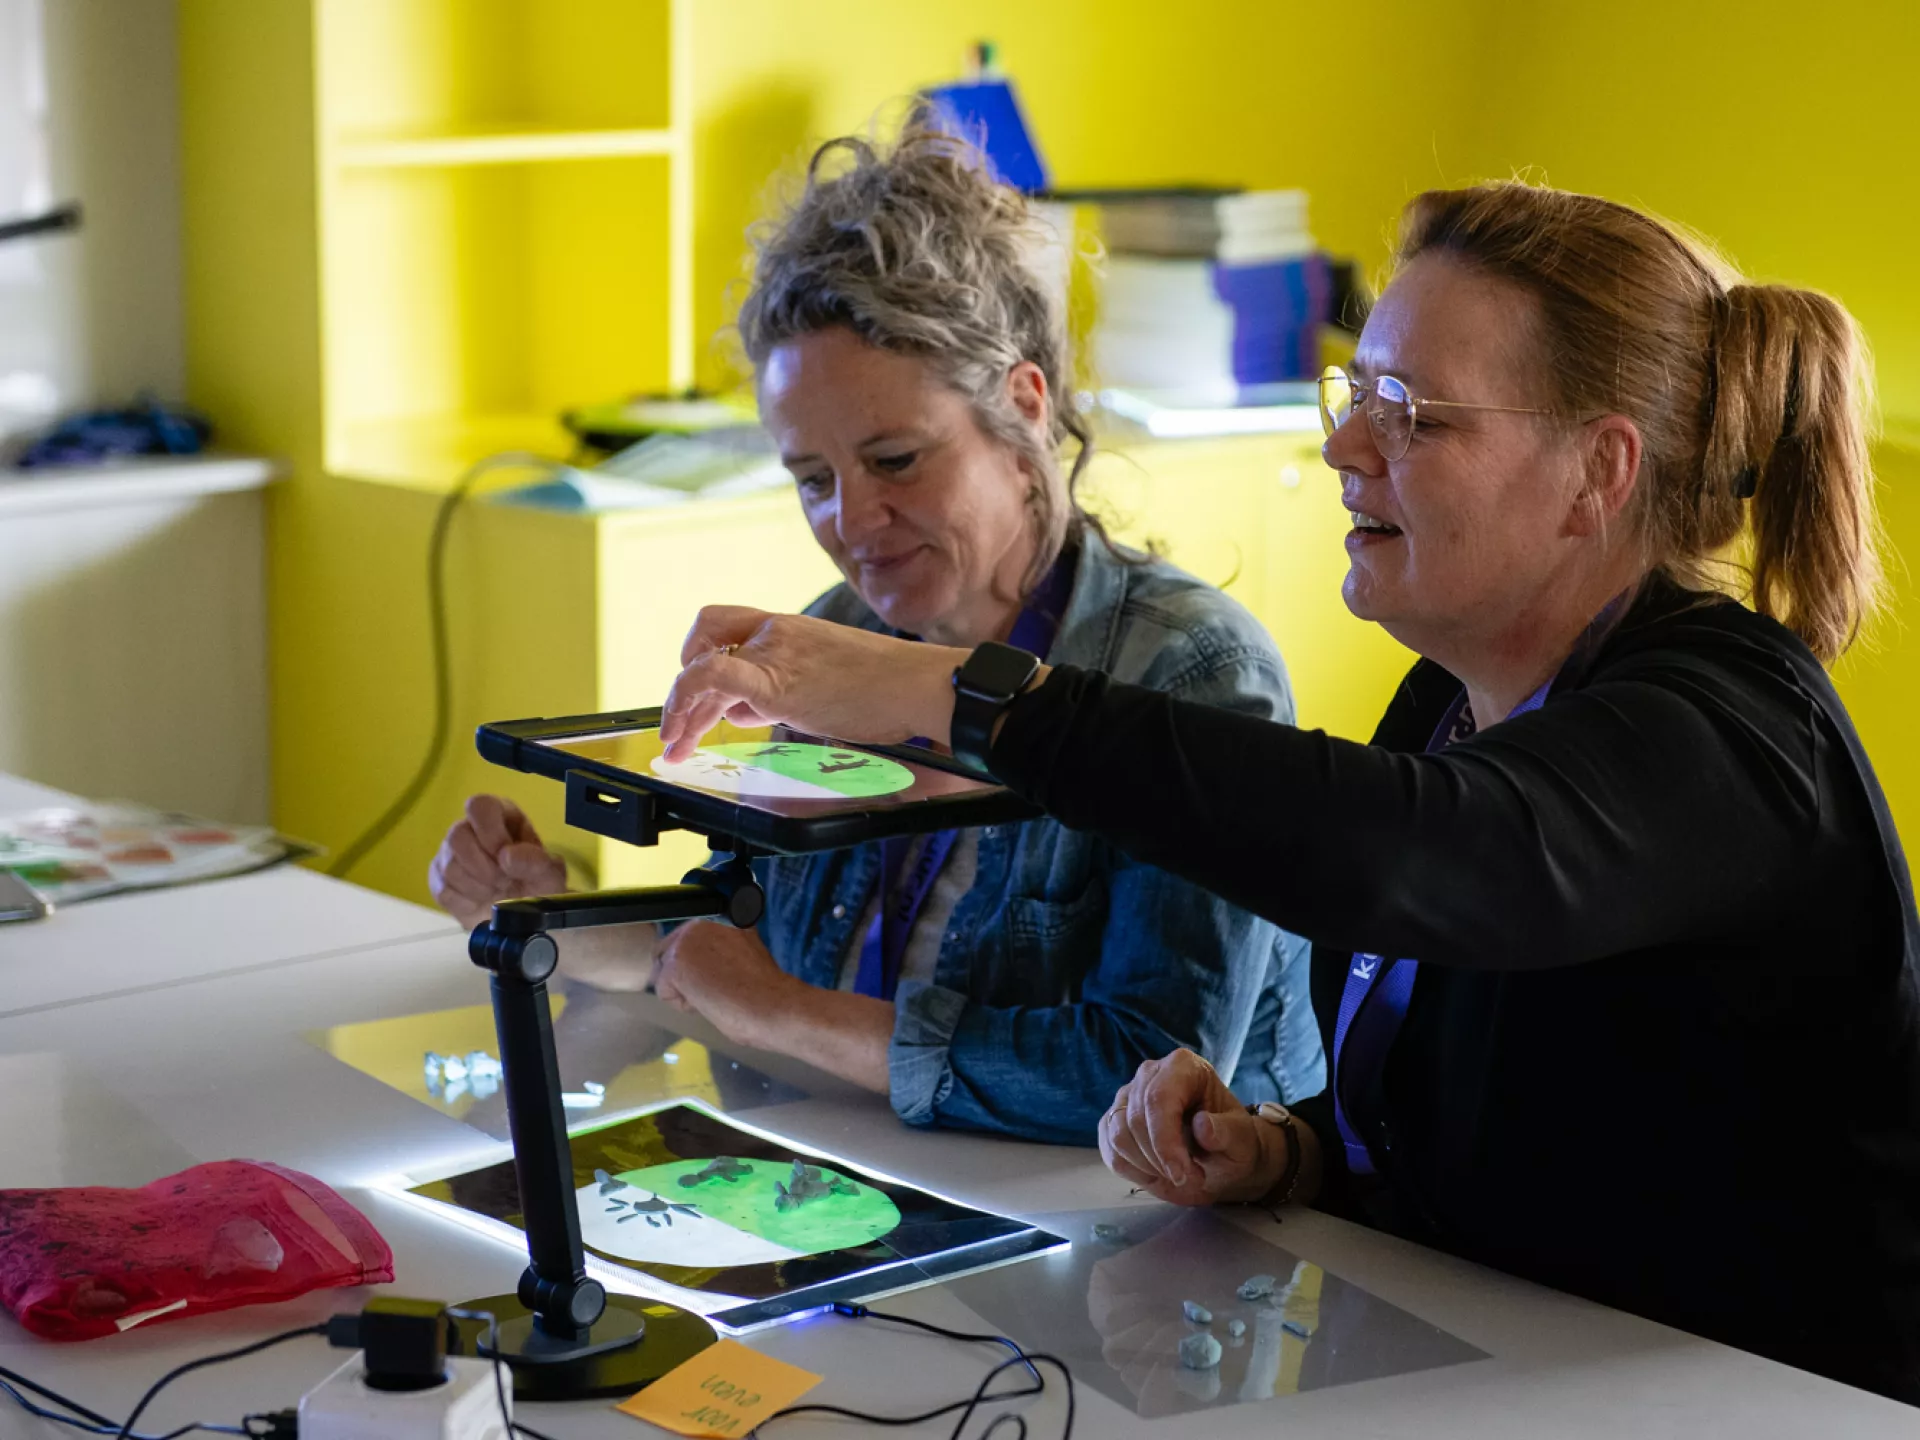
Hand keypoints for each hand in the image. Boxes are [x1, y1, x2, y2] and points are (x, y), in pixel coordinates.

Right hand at [427, 795, 566, 930]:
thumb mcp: (550, 875)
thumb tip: (508, 857)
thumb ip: (536, 862)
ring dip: (477, 886)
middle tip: (504, 882)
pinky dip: (465, 902)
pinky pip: (442, 889)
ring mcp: (450, 853)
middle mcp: (471, 828)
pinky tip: (481, 901)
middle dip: (482, 867)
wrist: (521, 918)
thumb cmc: (536, 887)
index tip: (505, 858)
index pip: (480, 806)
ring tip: (497, 891)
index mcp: (501, 815)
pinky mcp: (439, 878)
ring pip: (448, 865)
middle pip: (456, 835)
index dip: (490, 832)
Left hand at [652, 920, 799, 1050]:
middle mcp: (701, 920)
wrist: (770, 1004)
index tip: (721, 976)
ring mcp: (686, 939)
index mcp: (721, 915)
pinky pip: (665, 992)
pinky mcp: (675, 963)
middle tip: (719, 988)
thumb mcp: (749, 948)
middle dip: (686, 976)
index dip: (699, 965)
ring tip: (717, 993)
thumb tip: (707, 955)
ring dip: (686, 990)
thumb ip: (725, 943)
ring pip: (665, 973)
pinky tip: (710, 1000)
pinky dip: (684, 1004)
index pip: (688, 940)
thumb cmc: (766, 989)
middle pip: (669, 953)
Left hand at [658, 606, 962, 760]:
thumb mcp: (829, 681)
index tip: (702, 689)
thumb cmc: (889, 689)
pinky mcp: (776, 683)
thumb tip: (751, 711)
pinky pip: (712, 678)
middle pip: (705, 636)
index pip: (729, 623)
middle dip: (684, 680)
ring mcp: (774, 655)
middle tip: (679, 721)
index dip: (703, 650)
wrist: (917, 685)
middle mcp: (776, 633)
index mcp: (792, 628)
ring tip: (675, 745)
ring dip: (681, 710)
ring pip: (701, 667)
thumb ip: (787, 692)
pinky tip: (683, 733)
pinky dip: (686, 702)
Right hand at [1098, 1049, 1285, 1206]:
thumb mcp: (1241, 1141)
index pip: (1159, 1099)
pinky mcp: (1113, 1120)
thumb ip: (1227, 1133)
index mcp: (1183, 1066)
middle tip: (1190, 1177)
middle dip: (1160, 1159)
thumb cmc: (1231, 1142)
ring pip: (1118, 1136)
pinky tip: (1157, 1172)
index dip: (1165, 1141)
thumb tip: (1203, 1126)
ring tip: (1178, 1174)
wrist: (1219, 1156)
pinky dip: (1133, 1170)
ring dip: (1148, 1166)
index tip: (1181, 1173)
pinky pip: (1110, 1151)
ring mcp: (1127, 1096)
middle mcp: (1150, 1073)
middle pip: (1135, 1119)